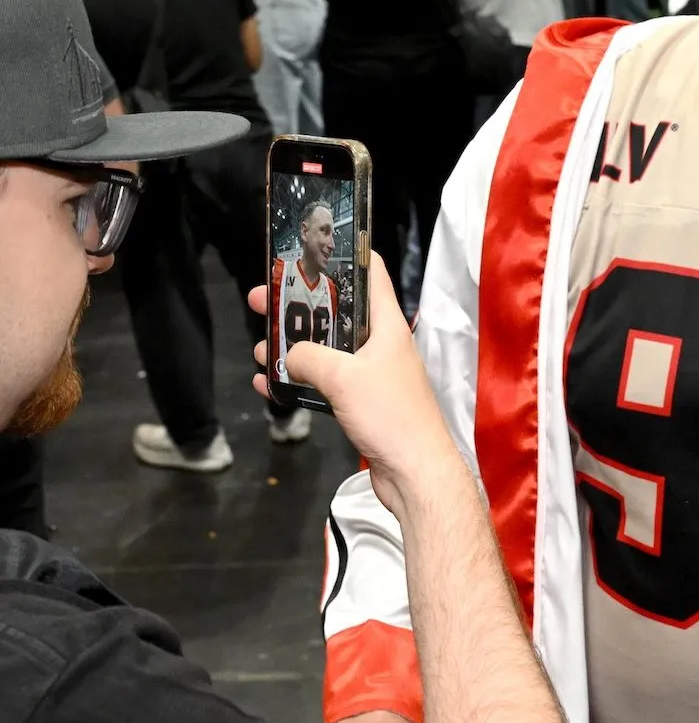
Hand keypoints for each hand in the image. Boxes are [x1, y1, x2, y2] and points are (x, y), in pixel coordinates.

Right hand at [248, 254, 465, 509]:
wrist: (414, 472)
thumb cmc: (388, 414)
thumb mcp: (343, 377)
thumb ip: (309, 357)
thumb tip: (287, 355)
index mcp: (386, 326)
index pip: (371, 274)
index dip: (343, 256)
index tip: (308, 249)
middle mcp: (381, 345)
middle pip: (336, 314)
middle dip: (297, 306)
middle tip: (259, 300)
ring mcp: (372, 375)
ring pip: (326, 351)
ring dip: (292, 348)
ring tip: (259, 348)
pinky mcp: (362, 404)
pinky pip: (324, 384)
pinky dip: (298, 382)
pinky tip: (267, 385)